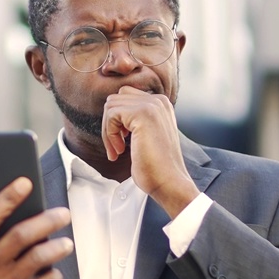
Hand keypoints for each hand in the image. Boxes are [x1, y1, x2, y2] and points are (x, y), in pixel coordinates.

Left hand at [102, 86, 199, 217]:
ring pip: (111, 106)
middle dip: (110, 124)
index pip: (125, 97)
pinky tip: (121, 150)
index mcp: (160, 105)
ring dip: (108, 131)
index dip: (117, 121)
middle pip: (116, 99)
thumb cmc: (156, 166)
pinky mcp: (142, 113)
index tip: (121, 142)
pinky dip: (110, 134)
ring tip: (118, 150)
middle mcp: (158, 100)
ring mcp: (152, 105)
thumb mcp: (145, 136)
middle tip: (117, 147)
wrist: (169, 181)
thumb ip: (134, 120)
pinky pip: (111, 115)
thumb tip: (112, 114)